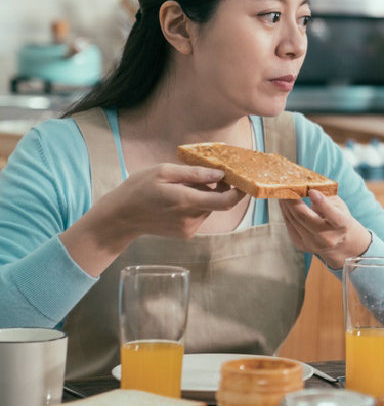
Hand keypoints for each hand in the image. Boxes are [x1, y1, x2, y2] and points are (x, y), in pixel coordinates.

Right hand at [99, 163, 244, 239]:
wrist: (120, 217)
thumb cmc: (138, 189)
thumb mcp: (164, 172)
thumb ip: (195, 174)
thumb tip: (220, 174)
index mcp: (187, 202)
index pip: (226, 201)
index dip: (239, 191)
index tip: (241, 180)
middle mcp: (192, 219)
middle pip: (218, 202)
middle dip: (215, 187)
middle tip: (198, 175)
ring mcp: (189, 229)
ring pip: (208, 208)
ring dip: (202, 196)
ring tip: (179, 188)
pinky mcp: (186, 234)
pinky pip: (199, 215)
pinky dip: (194, 205)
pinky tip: (176, 200)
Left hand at [279, 189, 371, 267]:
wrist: (339, 242)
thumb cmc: (339, 218)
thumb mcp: (339, 205)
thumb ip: (325, 198)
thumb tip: (308, 188)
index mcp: (342, 225)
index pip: (333, 215)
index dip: (322, 202)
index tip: (312, 191)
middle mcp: (328, 238)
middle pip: (304, 217)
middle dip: (292, 200)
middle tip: (285, 186)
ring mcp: (313, 244)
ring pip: (293, 220)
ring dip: (285, 204)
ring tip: (282, 192)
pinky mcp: (302, 246)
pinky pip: (290, 226)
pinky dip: (285, 212)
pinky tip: (284, 203)